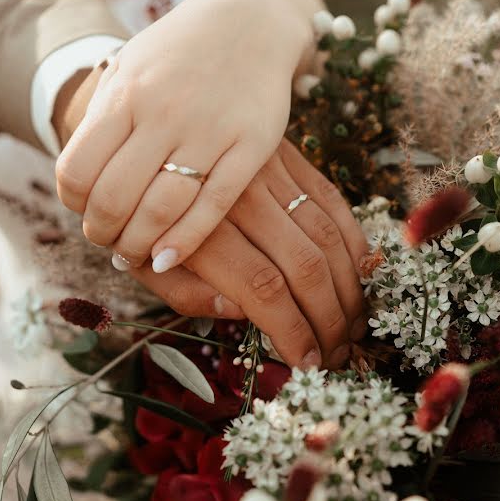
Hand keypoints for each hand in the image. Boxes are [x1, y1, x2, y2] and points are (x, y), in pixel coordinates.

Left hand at [55, 0, 320, 273]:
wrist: (251, 22)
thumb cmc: (181, 53)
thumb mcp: (130, 68)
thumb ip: (104, 120)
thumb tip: (78, 185)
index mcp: (126, 94)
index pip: (78, 171)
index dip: (74, 204)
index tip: (84, 211)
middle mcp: (164, 114)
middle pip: (114, 198)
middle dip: (102, 232)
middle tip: (108, 241)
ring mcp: (210, 133)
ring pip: (160, 209)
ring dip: (138, 244)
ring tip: (135, 252)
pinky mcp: (251, 148)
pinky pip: (213, 207)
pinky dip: (185, 241)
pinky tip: (167, 259)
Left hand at [130, 140, 368, 368]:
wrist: (143, 137)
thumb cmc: (141, 216)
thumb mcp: (139, 264)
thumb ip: (186, 295)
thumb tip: (241, 313)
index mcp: (196, 230)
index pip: (261, 287)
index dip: (291, 330)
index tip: (306, 363)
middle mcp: (237, 196)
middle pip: (303, 264)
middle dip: (328, 319)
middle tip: (339, 354)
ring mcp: (267, 171)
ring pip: (324, 235)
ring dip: (348, 288)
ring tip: (355, 326)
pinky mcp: (288, 156)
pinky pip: (332, 201)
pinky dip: (353, 243)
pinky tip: (359, 279)